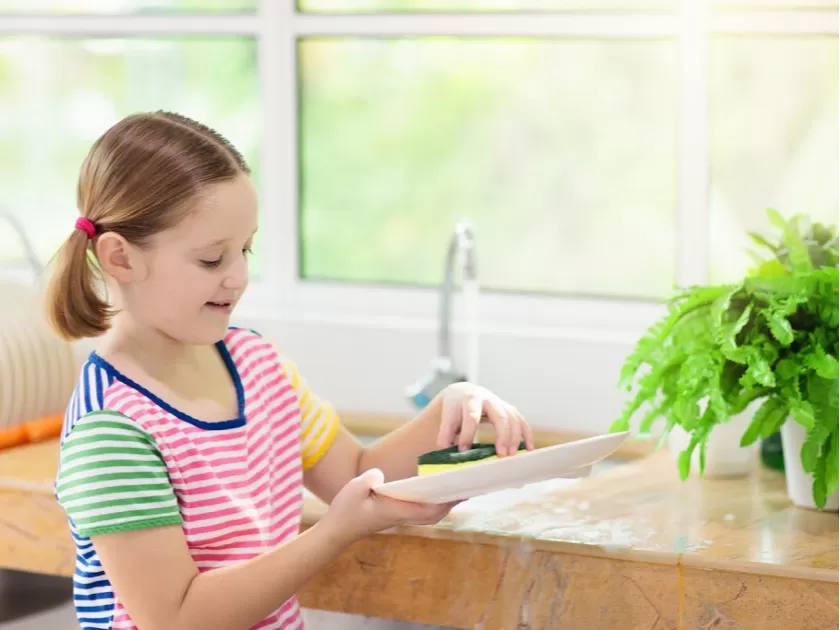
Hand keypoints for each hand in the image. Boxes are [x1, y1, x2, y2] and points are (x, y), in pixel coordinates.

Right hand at [320, 468, 457, 546]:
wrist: (336, 531)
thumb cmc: (345, 511)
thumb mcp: (354, 489)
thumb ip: (369, 479)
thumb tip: (381, 475)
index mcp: (395, 511)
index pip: (427, 509)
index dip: (445, 502)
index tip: (459, 491)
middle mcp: (401, 516)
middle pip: (434, 514)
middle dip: (451, 503)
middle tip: (467, 488)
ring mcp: (399, 517)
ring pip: (429, 514)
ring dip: (444, 504)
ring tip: (456, 489)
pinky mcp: (395, 515)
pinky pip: (420, 511)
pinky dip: (432, 504)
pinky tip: (435, 492)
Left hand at [436, 383, 533, 455]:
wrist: (463, 393)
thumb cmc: (454, 412)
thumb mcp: (446, 420)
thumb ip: (445, 437)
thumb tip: (447, 456)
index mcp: (467, 400)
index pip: (470, 417)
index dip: (468, 434)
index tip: (465, 451)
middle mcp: (485, 399)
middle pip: (498, 416)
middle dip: (501, 435)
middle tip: (501, 454)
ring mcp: (499, 403)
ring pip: (512, 418)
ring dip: (514, 437)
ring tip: (511, 456)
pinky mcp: (508, 409)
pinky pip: (520, 421)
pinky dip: (526, 435)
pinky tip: (527, 450)